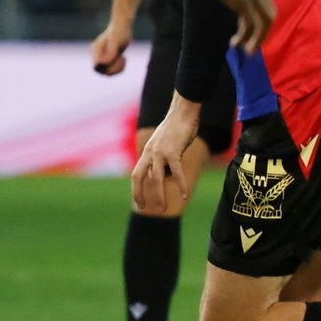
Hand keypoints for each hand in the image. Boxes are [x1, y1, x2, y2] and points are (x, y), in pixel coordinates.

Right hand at [90, 19, 132, 74]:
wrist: (121, 26)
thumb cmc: (119, 31)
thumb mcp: (116, 41)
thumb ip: (110, 52)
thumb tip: (104, 63)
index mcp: (96, 50)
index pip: (96, 66)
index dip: (107, 67)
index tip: (117, 57)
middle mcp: (97, 54)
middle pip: (101, 71)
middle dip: (113, 69)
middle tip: (122, 58)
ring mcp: (102, 57)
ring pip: (106, 72)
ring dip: (116, 69)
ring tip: (123, 58)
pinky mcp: (109, 58)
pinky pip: (112, 69)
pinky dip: (119, 67)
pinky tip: (123, 58)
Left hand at [132, 98, 200, 213]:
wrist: (183, 111)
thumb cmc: (178, 126)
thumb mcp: (166, 143)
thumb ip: (164, 158)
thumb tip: (167, 173)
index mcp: (147, 152)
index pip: (137, 174)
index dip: (136, 188)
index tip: (139, 202)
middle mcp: (150, 153)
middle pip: (140, 178)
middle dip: (140, 194)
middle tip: (143, 208)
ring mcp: (160, 152)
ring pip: (156, 178)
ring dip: (159, 195)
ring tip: (163, 209)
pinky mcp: (173, 151)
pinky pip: (176, 172)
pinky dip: (181, 184)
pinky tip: (185, 195)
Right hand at [198, 0, 274, 53]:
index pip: (267, 0)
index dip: (261, 16)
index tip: (250, 26)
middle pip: (270, 14)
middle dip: (263, 31)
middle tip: (253, 44)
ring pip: (264, 22)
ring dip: (257, 39)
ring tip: (248, 51)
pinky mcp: (241, 1)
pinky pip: (251, 24)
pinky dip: (247, 37)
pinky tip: (237, 43)